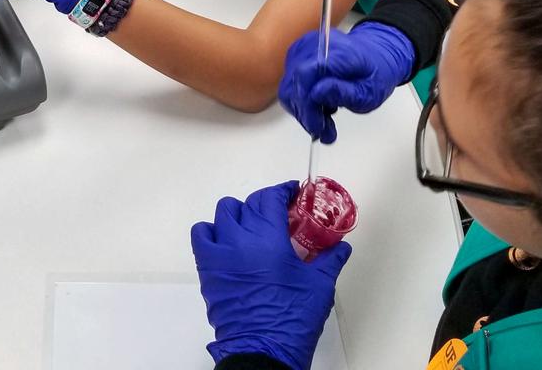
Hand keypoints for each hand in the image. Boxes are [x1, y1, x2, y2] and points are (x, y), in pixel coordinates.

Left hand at [192, 182, 350, 369]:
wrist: (264, 351)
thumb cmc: (293, 318)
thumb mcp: (320, 285)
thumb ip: (330, 259)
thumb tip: (340, 246)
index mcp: (269, 239)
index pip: (270, 197)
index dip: (283, 190)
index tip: (292, 193)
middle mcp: (241, 240)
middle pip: (250, 203)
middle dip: (266, 204)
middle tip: (279, 216)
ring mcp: (221, 254)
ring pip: (224, 213)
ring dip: (239, 214)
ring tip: (252, 228)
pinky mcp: (207, 270)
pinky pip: (201, 235)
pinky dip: (212, 232)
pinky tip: (228, 242)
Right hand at [279, 23, 413, 144]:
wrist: (375, 56)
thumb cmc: (374, 73)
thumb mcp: (369, 92)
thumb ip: (345, 93)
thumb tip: (317, 93)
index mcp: (336, 51)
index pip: (305, 75)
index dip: (306, 105)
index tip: (317, 127)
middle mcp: (314, 45)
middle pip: (294, 84)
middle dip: (306, 114)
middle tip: (324, 131)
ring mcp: (303, 48)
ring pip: (289, 87)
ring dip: (304, 110)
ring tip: (325, 122)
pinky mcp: (297, 56)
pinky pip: (290, 84)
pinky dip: (302, 101)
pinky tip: (319, 107)